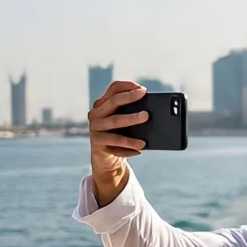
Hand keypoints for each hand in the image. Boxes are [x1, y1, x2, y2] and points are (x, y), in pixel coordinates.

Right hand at [87, 81, 148, 206]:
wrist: (108, 160)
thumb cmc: (121, 137)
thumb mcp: (126, 124)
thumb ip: (132, 114)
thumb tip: (152, 112)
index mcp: (103, 104)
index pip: (114, 88)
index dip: (127, 86)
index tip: (143, 89)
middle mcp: (96, 113)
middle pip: (113, 102)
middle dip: (130, 99)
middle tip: (146, 104)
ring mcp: (94, 127)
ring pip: (114, 121)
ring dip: (131, 120)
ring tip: (146, 119)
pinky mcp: (96, 142)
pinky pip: (115, 142)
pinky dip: (129, 145)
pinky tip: (140, 148)